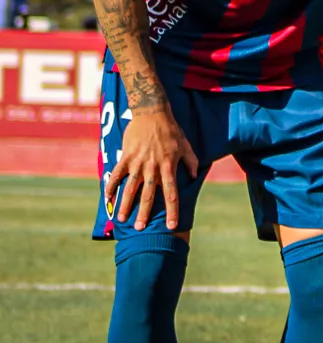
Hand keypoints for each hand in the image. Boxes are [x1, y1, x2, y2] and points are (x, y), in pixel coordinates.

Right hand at [105, 104, 199, 232]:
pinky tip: (107, 199)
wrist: (151, 113)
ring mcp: (137, 163)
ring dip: (125, 205)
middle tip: (140, 229)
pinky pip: (116, 175)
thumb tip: (194, 177)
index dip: (171, 211)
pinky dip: (111, 187)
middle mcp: (153, 168)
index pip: (172, 194)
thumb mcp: (186, 146)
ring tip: (122, 219)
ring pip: (131, 188)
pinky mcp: (125, 157)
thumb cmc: (171, 130)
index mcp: (169, 167)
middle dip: (145, 213)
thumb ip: (191, 162)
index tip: (171, 225)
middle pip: (149, 195)